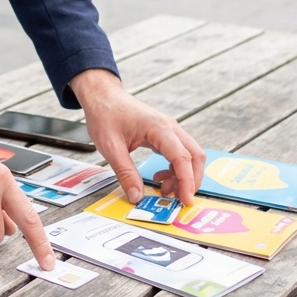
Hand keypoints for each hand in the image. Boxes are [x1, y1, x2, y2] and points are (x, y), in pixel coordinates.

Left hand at [70, 68, 204, 204]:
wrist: (102, 95)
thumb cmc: (105, 114)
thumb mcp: (110, 147)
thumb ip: (125, 173)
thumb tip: (137, 197)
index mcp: (158, 128)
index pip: (182, 158)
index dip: (187, 182)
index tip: (185, 201)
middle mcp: (169, 127)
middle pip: (194, 156)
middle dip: (192, 180)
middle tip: (178, 200)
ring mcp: (168, 130)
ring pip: (189, 156)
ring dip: (183, 176)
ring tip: (164, 189)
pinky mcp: (163, 134)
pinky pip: (178, 153)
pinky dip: (175, 169)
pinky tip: (160, 177)